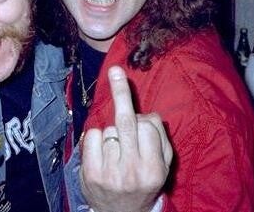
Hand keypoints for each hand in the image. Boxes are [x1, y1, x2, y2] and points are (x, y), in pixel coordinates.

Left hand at [80, 66, 172, 211]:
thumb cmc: (144, 183)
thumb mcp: (163, 167)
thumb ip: (160, 139)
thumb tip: (147, 113)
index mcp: (154, 168)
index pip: (148, 126)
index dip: (145, 120)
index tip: (143, 118)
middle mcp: (133, 171)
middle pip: (126, 121)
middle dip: (121, 93)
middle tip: (115, 70)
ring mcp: (110, 173)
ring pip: (108, 129)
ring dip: (111, 132)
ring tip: (116, 152)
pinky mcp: (90, 173)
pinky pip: (92, 136)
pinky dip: (96, 138)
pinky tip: (102, 153)